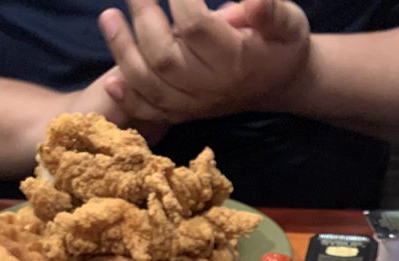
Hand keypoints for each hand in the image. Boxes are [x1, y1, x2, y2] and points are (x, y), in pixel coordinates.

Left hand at [98, 0, 309, 125]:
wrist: (280, 82)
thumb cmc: (282, 43)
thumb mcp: (291, 22)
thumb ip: (273, 11)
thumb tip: (252, 0)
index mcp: (235, 59)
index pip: (196, 26)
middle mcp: (212, 85)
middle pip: (165, 57)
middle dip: (142, 18)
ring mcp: (195, 102)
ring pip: (151, 85)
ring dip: (123, 52)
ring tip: (108, 17)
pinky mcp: (184, 111)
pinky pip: (152, 112)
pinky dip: (130, 99)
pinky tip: (112, 80)